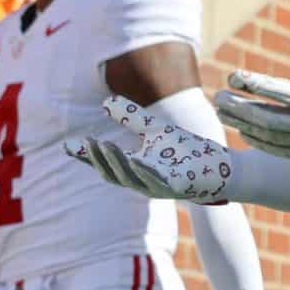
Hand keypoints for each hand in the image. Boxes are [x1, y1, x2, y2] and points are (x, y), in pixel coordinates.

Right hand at [70, 94, 234, 202]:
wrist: (221, 166)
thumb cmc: (188, 151)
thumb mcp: (155, 129)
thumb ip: (132, 118)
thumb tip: (105, 102)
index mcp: (135, 168)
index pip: (106, 163)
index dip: (87, 156)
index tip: (68, 145)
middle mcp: (142, 180)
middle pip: (113, 173)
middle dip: (97, 159)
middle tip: (86, 143)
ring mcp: (158, 186)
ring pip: (130, 178)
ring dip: (115, 163)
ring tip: (102, 146)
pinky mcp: (176, 187)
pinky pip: (155, 180)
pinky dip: (142, 171)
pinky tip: (133, 158)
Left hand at [215, 9, 289, 158]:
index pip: (281, 92)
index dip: (255, 84)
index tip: (234, 77)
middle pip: (268, 119)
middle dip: (240, 109)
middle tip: (217, 99)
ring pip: (272, 137)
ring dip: (245, 126)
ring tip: (224, 114)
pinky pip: (283, 150)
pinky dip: (262, 143)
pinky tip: (247, 135)